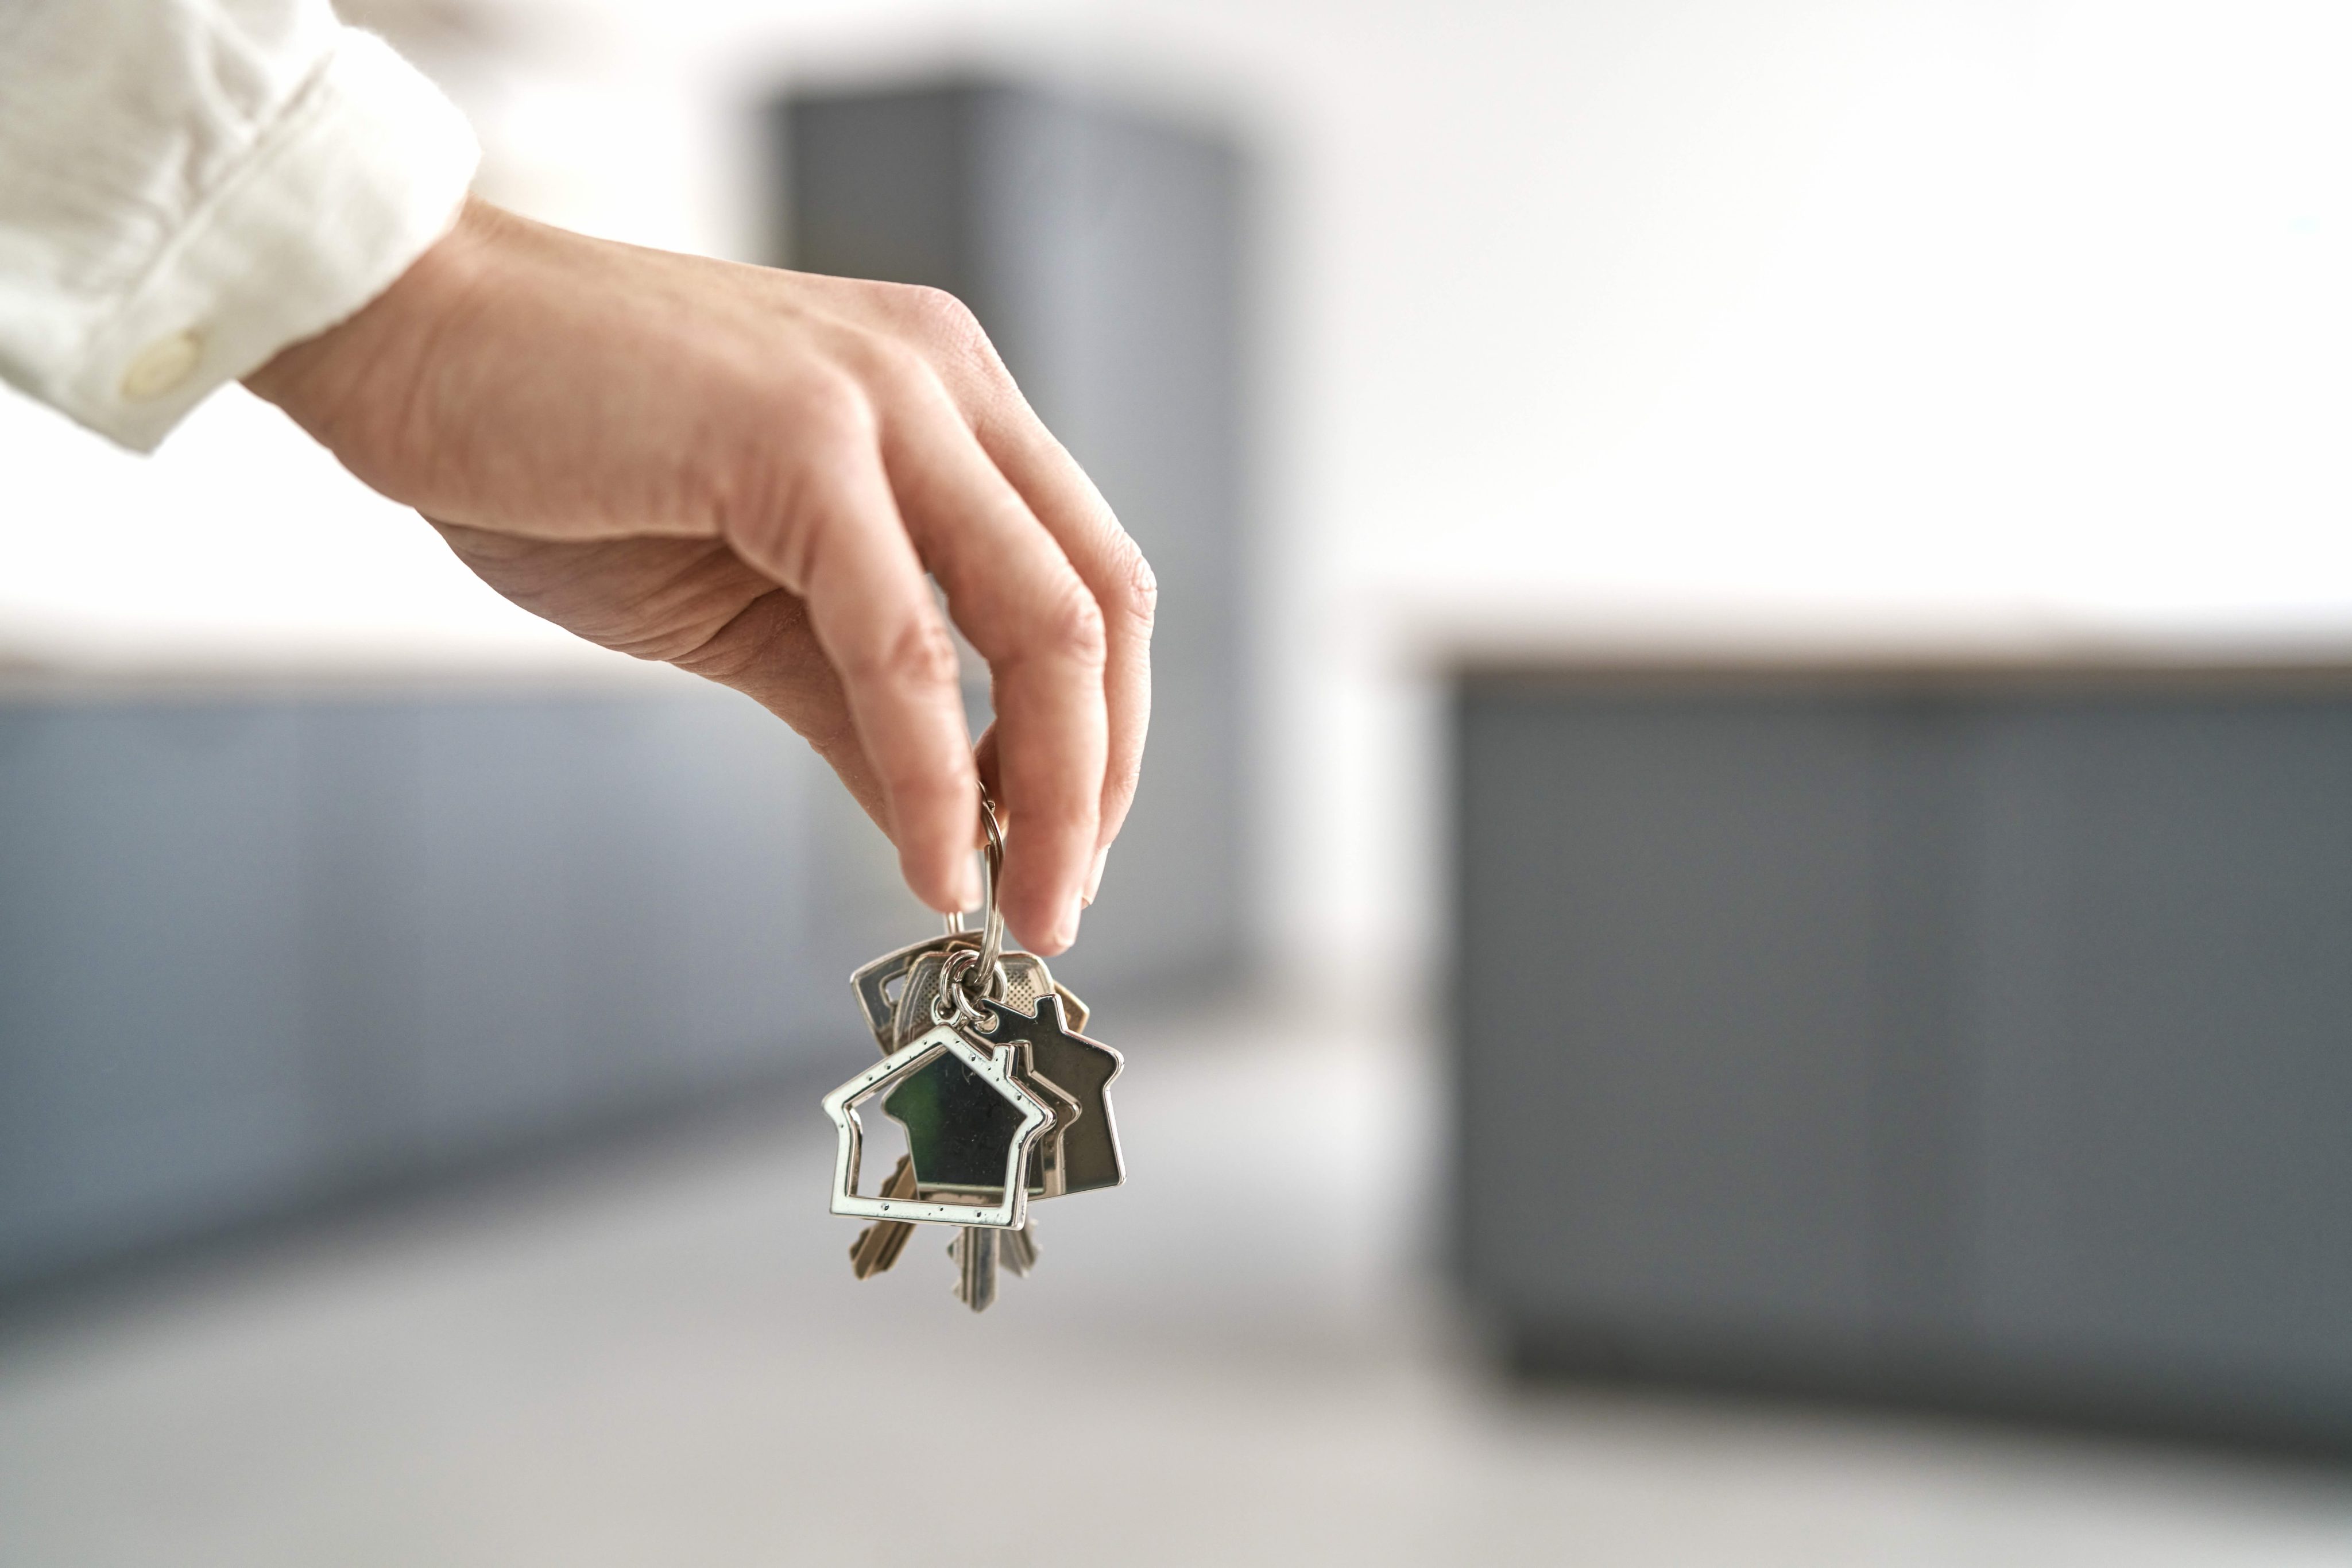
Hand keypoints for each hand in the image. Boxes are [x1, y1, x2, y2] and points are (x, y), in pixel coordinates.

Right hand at [246, 198, 1153, 954]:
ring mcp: (882, 396)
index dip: (1103, 733)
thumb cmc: (562, 455)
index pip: (1090, 581)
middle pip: (1098, 607)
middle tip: (1062, 909)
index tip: (1066, 850)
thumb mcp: (753, 607)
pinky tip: (934, 863)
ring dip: (1049, 797)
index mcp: (946, 401)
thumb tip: (952, 827)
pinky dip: (935, 773)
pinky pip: (904, 643)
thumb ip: (865, 708)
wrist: (405, 336)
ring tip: (1021, 913)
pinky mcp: (797, 438)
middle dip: (1097, 783)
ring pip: (1041, 622)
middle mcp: (942, 381)